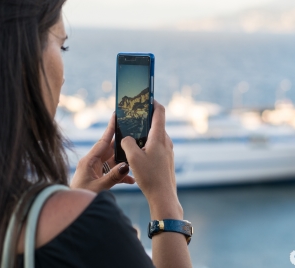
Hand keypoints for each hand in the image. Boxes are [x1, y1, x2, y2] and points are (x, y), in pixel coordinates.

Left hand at [70, 113, 134, 191]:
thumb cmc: (81, 197)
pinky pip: (112, 172)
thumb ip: (113, 177)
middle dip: (122, 144)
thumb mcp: (98, 188)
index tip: (116, 115)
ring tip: (136, 160)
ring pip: (113, 161)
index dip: (111, 128)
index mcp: (89, 161)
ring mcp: (96, 170)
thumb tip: (127, 166)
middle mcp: (92, 163)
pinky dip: (122, 175)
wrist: (74, 212)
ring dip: (124, 162)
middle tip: (134, 136)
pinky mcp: (98, 177)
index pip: (103, 141)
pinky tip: (132, 180)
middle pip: (110, 149)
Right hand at [121, 101, 182, 218]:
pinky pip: (157, 146)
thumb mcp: (133, 157)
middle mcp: (166, 141)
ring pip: (155, 136)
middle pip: (156, 123)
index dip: (153, 102)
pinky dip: (147, 144)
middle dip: (145, 119)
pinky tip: (138, 153)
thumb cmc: (149, 176)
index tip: (146, 97)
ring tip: (132, 136)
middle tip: (133, 117)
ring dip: (145, 134)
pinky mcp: (166, 159)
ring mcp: (168, 150)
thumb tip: (126, 138)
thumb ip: (127, 143)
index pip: (160, 112)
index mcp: (159, 137)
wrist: (163, 196)